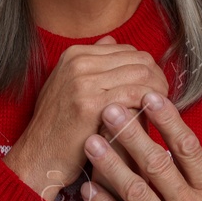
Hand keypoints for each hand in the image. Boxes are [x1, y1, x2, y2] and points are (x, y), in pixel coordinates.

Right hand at [4, 37, 169, 200]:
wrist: (37, 158)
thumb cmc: (58, 128)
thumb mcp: (68, 86)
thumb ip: (91, 63)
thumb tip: (113, 42)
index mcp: (75, 54)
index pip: (128, 50)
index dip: (148, 68)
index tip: (155, 87)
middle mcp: (78, 61)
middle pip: (138, 58)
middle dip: (158, 77)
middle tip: (164, 98)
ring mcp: (83, 80)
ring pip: (141, 73)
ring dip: (158, 90)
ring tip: (161, 108)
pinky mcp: (90, 103)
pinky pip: (135, 94)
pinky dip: (150, 102)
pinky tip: (153, 115)